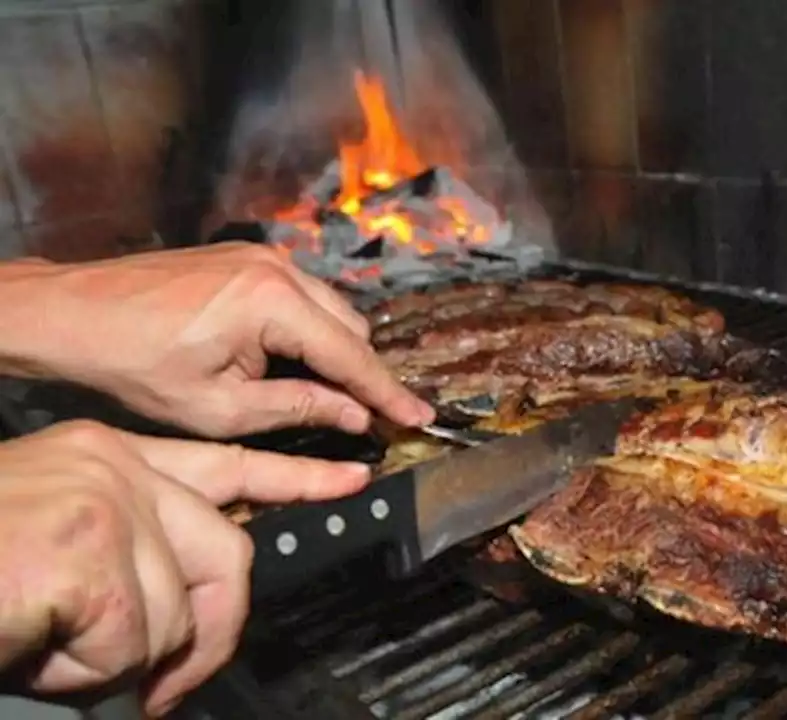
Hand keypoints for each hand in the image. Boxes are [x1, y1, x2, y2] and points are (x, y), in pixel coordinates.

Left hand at [0, 243, 433, 437]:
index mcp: (274, 303)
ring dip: (333, 352)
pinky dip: (307, 330)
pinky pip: (302, 296)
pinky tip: (286, 362)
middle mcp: (278, 268)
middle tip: (366, 418)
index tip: (420, 418)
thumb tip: (355, 416)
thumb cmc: (132, 364)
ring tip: (321, 395)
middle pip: (351, 328)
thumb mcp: (220, 407)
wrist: (69, 314)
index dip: (388, 393)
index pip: (352, 356)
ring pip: (330, 310)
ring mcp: (261, 257)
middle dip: (360, 374)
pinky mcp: (245, 257)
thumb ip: (298, 408)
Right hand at [0, 420, 371, 715]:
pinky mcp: (85, 546)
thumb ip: (129, 554)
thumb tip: (184, 609)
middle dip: (209, 635)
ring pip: (175, 613)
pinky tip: (28, 648)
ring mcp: (103, 498)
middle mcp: (113, 462)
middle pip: (228, 553)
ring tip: (44, 654)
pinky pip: (133, 642)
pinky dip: (82, 675)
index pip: (226, 464)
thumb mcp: (52, 549)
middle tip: (165, 691)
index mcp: (107, 456)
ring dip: (113, 665)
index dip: (292, 479)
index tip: (351, 478)